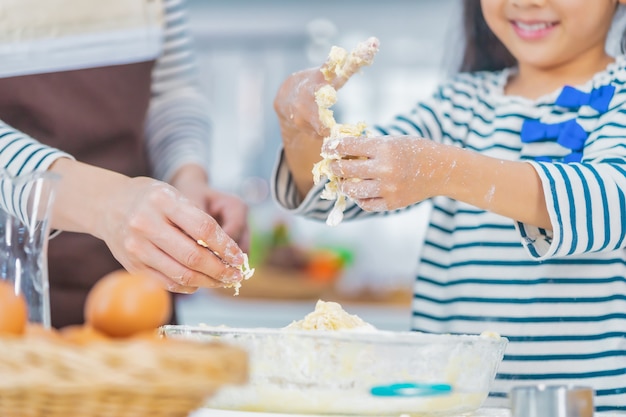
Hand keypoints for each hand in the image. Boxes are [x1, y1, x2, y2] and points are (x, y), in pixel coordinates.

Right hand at [49, 159, 246, 293]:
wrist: (107, 205)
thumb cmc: (151, 199)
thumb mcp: (174, 195)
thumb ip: (198, 218)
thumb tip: (229, 251)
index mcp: (162, 201)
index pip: (203, 228)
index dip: (226, 246)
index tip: (239, 256)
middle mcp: (146, 223)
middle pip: (193, 256)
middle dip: (221, 270)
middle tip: (236, 275)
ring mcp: (136, 247)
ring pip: (181, 274)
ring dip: (208, 282)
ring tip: (223, 280)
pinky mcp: (131, 265)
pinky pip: (167, 282)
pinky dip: (189, 285)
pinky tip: (201, 282)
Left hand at [322, 135, 452, 210]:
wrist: (441, 170)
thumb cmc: (414, 151)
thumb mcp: (393, 141)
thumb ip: (369, 146)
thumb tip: (340, 149)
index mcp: (384, 148)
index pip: (348, 147)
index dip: (333, 147)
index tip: (326, 149)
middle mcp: (385, 169)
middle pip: (346, 170)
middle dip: (334, 167)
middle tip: (332, 166)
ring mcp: (388, 188)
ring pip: (352, 190)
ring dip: (344, 185)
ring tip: (345, 181)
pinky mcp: (392, 203)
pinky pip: (366, 204)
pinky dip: (359, 199)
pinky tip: (360, 192)